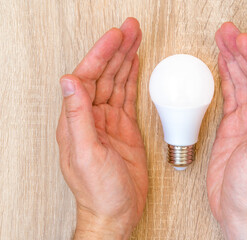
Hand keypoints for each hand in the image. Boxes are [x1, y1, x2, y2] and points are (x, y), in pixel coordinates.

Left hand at [56, 18, 146, 238]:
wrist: (116, 212)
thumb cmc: (99, 191)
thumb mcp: (85, 154)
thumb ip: (77, 117)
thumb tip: (69, 81)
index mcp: (77, 120)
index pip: (88, 77)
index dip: (101, 54)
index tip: (115, 36)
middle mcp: (92, 117)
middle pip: (104, 74)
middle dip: (116, 49)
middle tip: (130, 29)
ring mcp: (110, 122)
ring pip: (117, 82)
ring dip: (125, 60)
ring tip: (135, 39)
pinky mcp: (125, 128)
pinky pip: (128, 97)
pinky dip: (132, 79)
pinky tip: (134, 66)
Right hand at [207, 23, 246, 238]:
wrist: (237, 212)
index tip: (241, 40)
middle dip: (241, 53)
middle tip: (227, 33)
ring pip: (242, 84)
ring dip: (232, 62)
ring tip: (222, 42)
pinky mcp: (232, 128)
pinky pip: (230, 98)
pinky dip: (225, 80)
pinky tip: (221, 68)